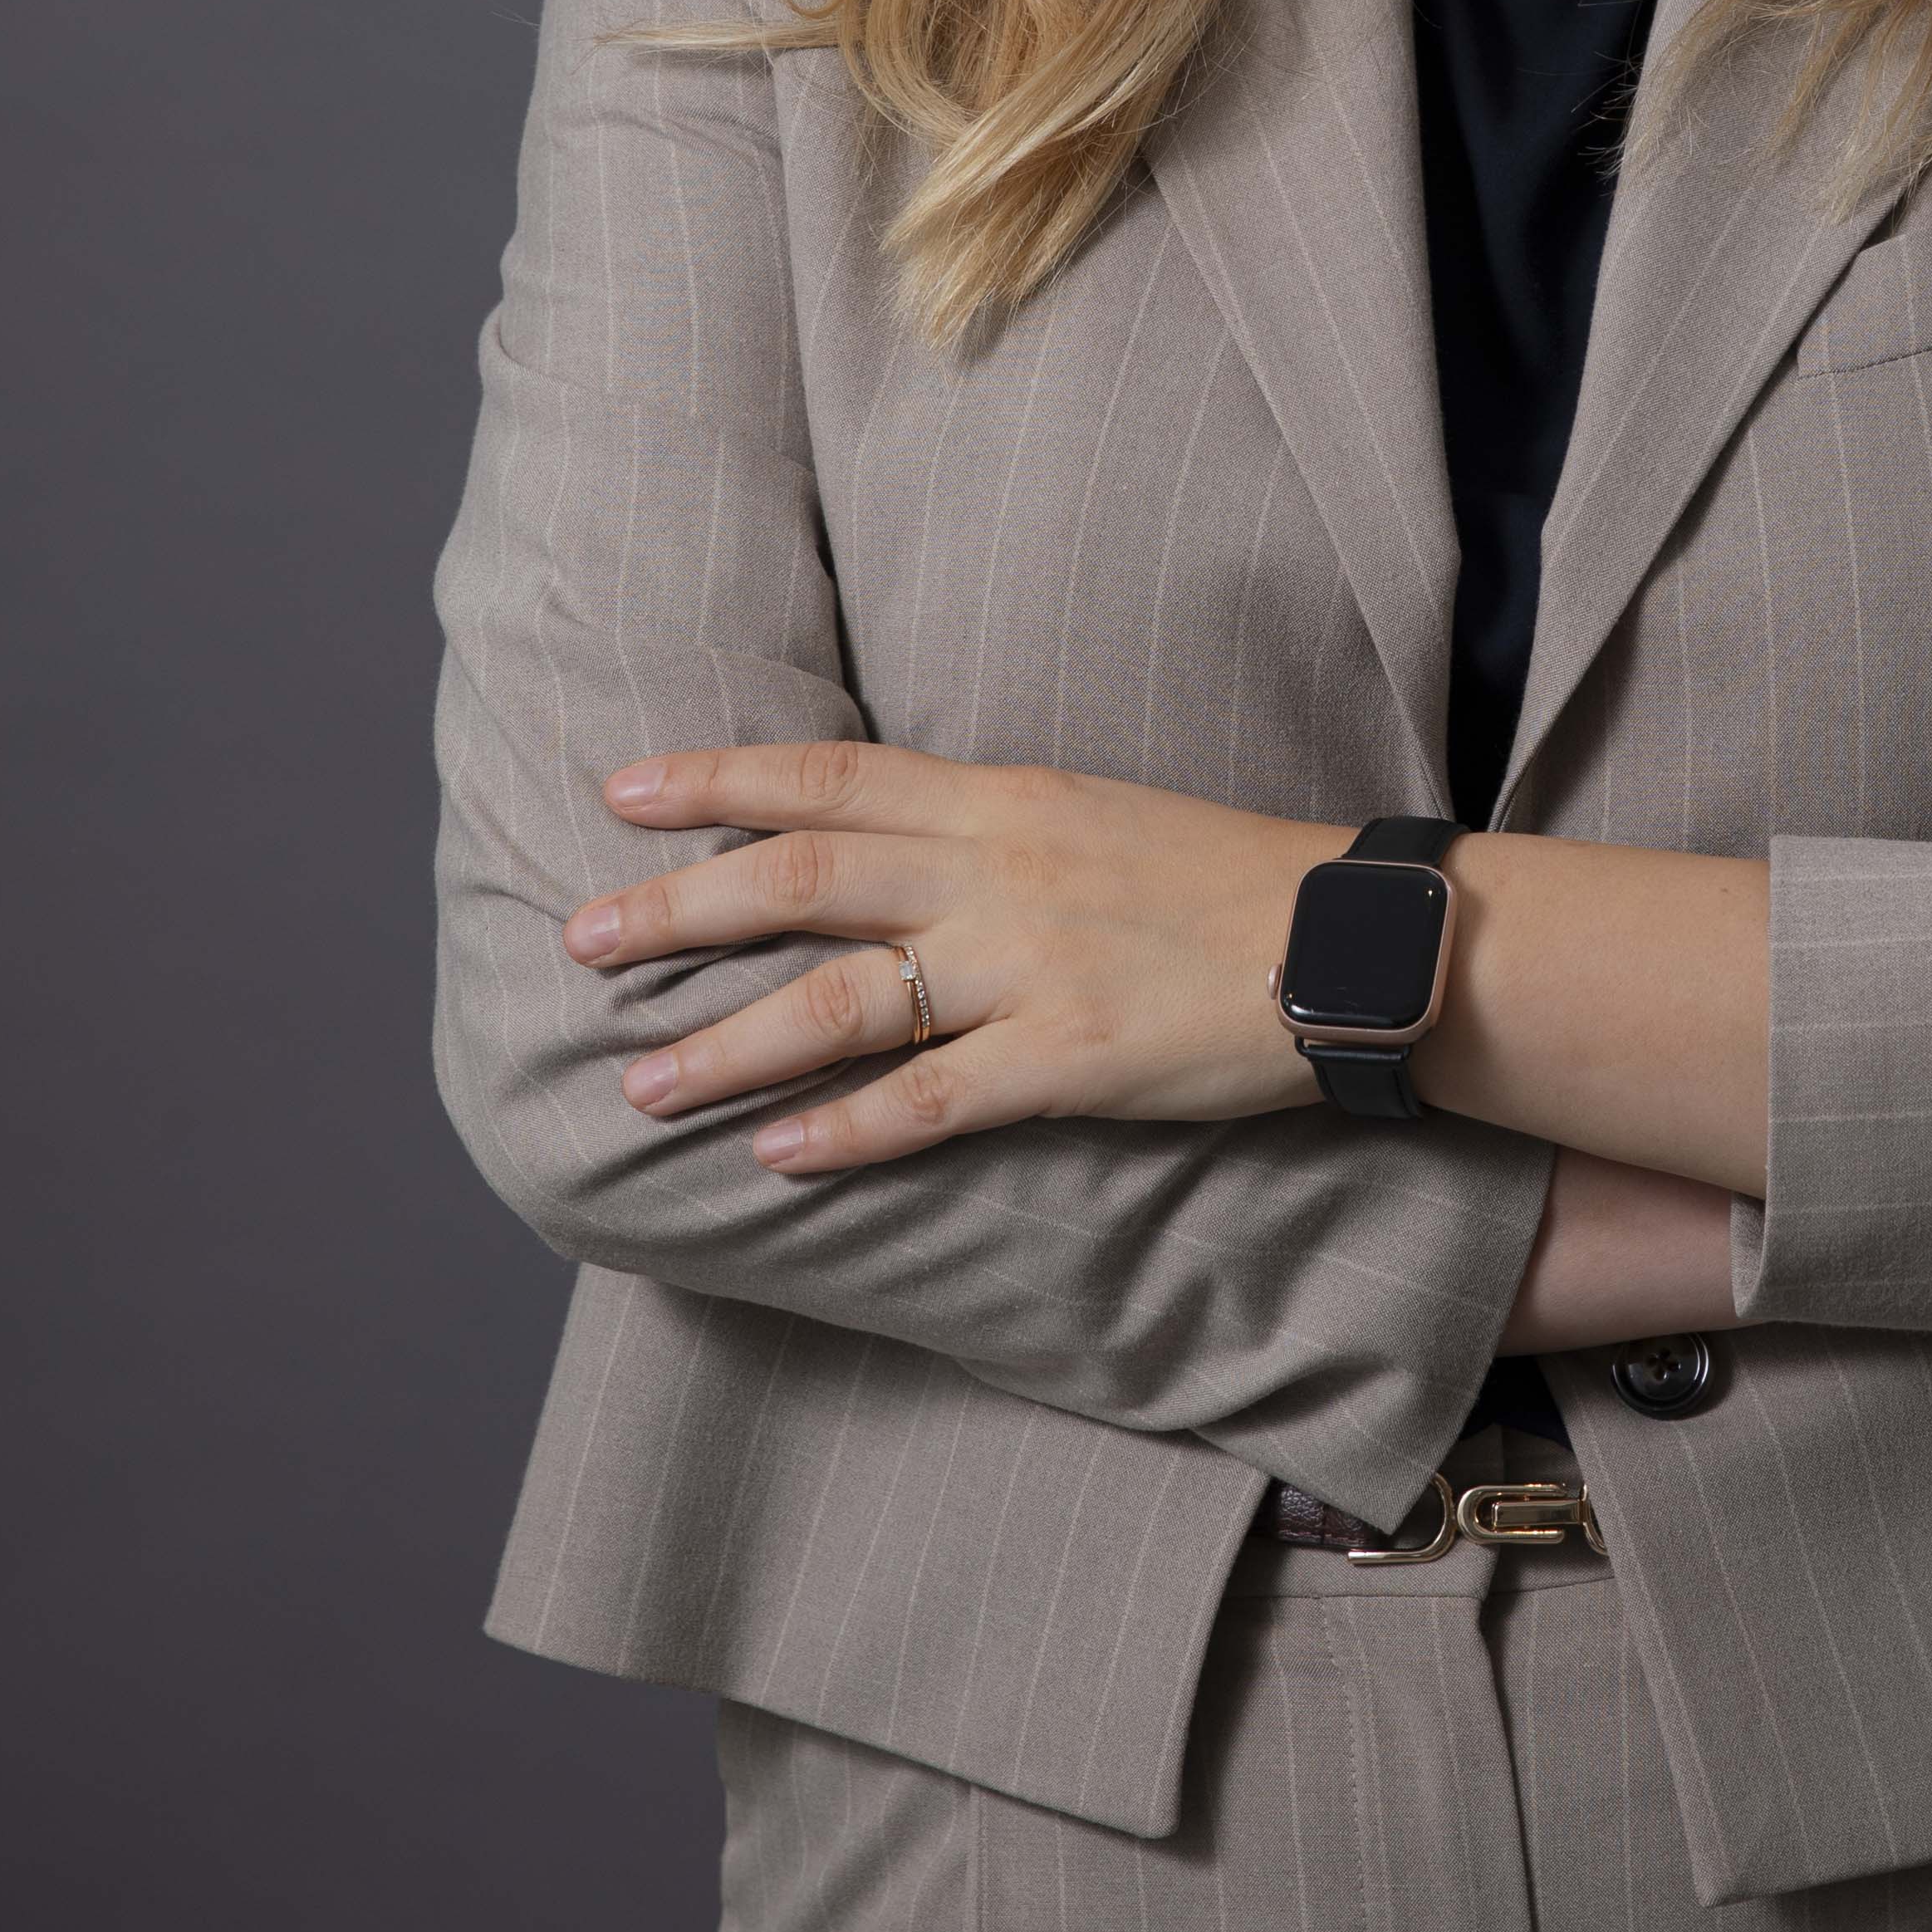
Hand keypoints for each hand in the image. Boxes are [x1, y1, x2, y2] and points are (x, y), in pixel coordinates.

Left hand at [565, 744, 1345, 1168]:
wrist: (1350, 942)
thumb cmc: (1224, 878)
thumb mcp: (1092, 812)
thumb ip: (985, 829)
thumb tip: (880, 847)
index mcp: (1003, 800)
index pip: (832, 775)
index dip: (719, 780)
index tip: (623, 791)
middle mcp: (998, 872)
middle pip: (805, 879)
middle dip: (681, 910)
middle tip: (582, 938)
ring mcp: (1030, 966)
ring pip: (845, 1001)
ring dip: (731, 1044)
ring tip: (643, 1084)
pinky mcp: (1070, 1057)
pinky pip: (934, 1100)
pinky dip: (848, 1129)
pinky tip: (777, 1156)